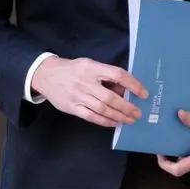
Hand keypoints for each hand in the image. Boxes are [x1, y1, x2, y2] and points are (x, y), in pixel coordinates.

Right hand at [30, 57, 148, 127]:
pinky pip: (92, 117)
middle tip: (138, 113)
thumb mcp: (89, 65)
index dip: (133, 84)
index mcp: (92, 67)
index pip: (117, 75)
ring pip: (102, 109)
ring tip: (129, 120)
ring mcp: (78, 96)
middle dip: (127, 107)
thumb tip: (125, 91)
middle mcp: (85, 81)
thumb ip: (106, 77)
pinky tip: (114, 123)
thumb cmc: (73, 69)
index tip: (143, 94)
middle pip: (110, 97)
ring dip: (119, 116)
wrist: (46, 75)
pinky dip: (105, 121)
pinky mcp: (72, 107)